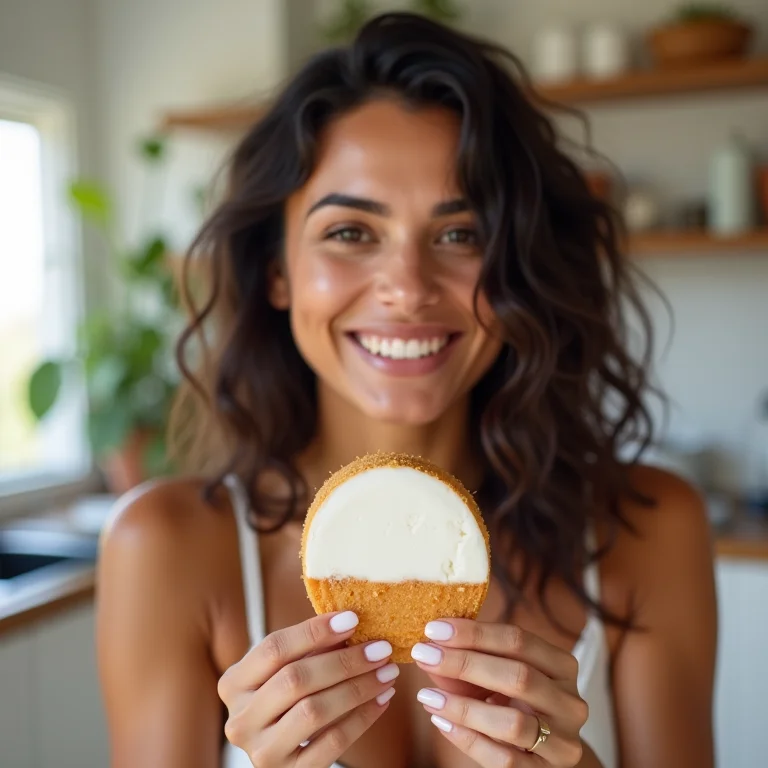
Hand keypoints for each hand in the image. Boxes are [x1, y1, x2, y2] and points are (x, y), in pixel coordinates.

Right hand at [218, 611, 397, 766]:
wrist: (283, 757)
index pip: (273, 648)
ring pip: (314, 711)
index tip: (353, 619)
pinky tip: (381, 700)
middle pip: (295, 680)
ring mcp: (262, 751)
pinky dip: (362, 718)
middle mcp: (241, 720)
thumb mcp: (284, 672)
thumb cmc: (286, 702)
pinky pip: (332, 743)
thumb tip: (351, 621)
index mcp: (234, 683)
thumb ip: (308, 650)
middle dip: (344, 661)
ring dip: (358, 688)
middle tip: (380, 649)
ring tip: (387, 672)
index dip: (314, 631)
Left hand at [411, 619, 587, 766]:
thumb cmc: (516, 703)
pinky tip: (442, 722)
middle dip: (464, 663)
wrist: (544, 754)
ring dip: (464, 707)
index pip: (519, 640)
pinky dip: (468, 739)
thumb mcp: (497, 676)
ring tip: (427, 696)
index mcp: (562, 665)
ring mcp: (563, 742)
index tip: (434, 629)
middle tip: (424, 655)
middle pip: (518, 676)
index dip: (474, 633)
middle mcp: (569, 702)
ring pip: (513, 723)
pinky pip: (504, 759)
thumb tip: (430, 651)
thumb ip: (467, 663)